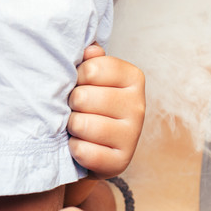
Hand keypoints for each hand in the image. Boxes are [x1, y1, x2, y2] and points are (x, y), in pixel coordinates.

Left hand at [67, 44, 144, 177]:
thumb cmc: (91, 107)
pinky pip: (84, 151)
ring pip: (82, 124)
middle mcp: (139, 105)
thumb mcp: (91, 79)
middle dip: (71, 105)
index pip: (91, 68)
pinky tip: (81, 146)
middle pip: (83, 97)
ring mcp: (132, 135)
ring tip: (78, 128)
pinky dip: (75, 149)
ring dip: (71, 128)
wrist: (95, 149)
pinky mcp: (121, 161)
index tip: (80, 85)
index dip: (76, 77)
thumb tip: (90, 49)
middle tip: (77, 110)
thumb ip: (91, 61)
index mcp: (133, 78)